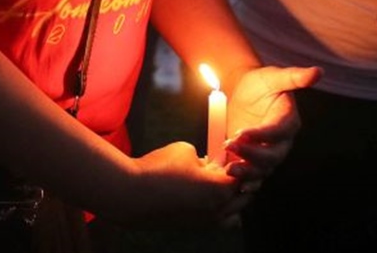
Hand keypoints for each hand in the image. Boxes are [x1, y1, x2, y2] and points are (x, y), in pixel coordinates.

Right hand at [112, 141, 245, 228]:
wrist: (132, 195)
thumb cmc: (158, 170)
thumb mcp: (185, 150)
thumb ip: (204, 157)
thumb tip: (208, 163)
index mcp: (220, 190)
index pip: (244, 175)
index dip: (239, 160)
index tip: (231, 150)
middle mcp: (218, 210)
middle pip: (243, 196)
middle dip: (239, 179)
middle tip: (226, 164)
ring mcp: (206, 222)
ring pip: (233, 213)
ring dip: (231, 198)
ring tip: (217, 183)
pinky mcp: (194, 226)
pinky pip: (217, 220)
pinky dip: (218, 209)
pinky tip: (203, 194)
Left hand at [225, 65, 320, 183]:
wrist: (244, 92)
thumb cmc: (260, 82)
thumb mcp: (275, 76)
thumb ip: (294, 76)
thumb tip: (318, 72)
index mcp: (289, 121)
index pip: (278, 132)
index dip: (261, 135)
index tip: (241, 132)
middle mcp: (282, 142)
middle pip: (272, 156)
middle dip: (252, 155)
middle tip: (230, 146)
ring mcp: (269, 153)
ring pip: (263, 169)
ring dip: (247, 172)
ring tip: (230, 169)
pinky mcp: (256, 160)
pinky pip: (256, 177)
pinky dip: (248, 183)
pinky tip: (237, 186)